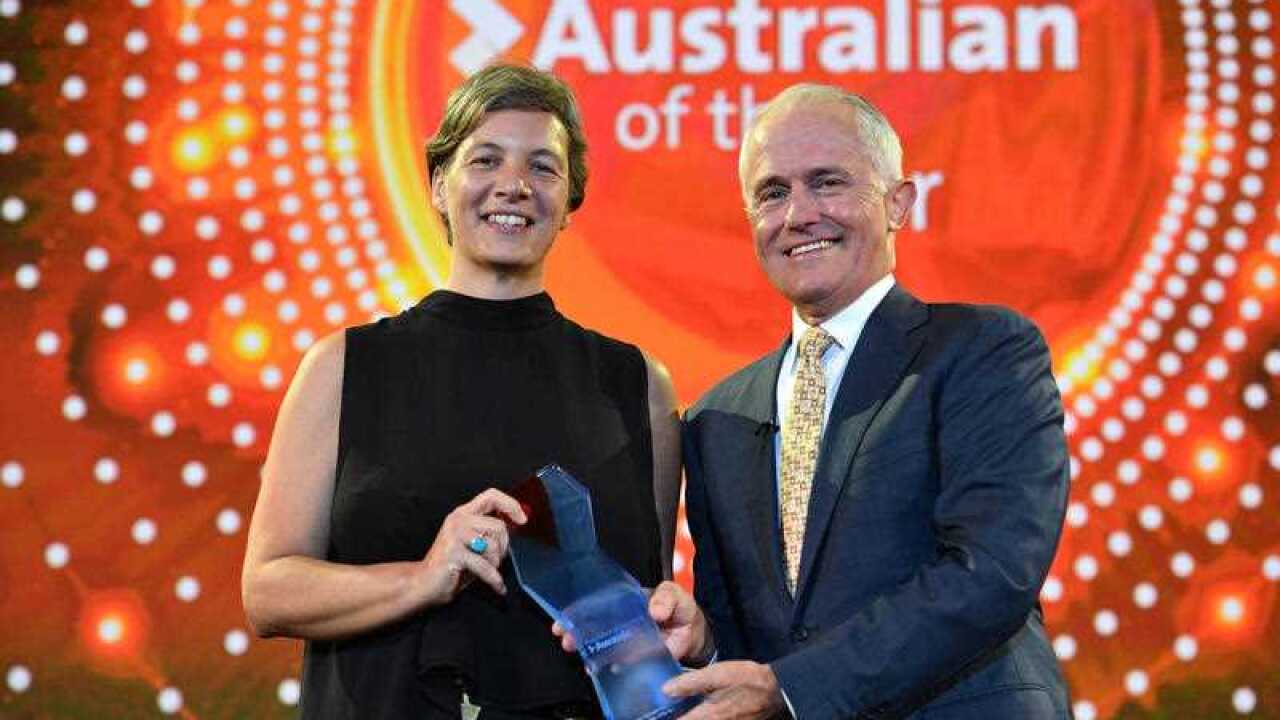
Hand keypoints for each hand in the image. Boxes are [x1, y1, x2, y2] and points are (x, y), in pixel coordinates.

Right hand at [418, 488, 526, 606]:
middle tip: (496, 561)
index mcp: (463, 514)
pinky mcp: (454, 553)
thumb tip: (517, 524)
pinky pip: (485, 566)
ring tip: (489, 571)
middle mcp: (458, 520)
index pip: (491, 496)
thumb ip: (489, 531)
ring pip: (493, 546)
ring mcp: (454, 535)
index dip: (510, 504)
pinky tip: (497, 587)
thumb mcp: (473, 543)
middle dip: (504, 548)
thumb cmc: (452, 565)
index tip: (522, 520)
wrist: (424, 584)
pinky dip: (494, 579)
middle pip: (498, 526)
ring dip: (496, 564)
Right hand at [551, 581, 710, 661]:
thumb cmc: (679, 607)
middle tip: (566, 638)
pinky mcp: (634, 657)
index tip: (567, 617)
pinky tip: (594, 668)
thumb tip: (654, 611)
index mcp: (626, 602)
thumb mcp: (674, 594)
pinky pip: (616, 662)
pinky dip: (605, 666)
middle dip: (576, 632)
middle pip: (593, 625)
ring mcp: (626, 640)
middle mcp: (621, 621)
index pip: (599, 603)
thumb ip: (665, 599)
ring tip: (575, 652)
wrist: (692, 631)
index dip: (581, 609)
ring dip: (586, 649)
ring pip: (601, 644)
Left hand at [663, 661, 784, 719]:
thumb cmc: (747, 680)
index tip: (652, 716)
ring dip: (689, 717)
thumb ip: (690, 683)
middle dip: (677, 718)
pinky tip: (697, 711)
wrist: (776, 691)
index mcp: (708, 716)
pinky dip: (700, 717)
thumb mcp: (718, 675)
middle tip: (662, 713)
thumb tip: (665, 690)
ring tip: (676, 712)